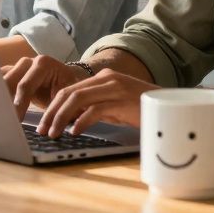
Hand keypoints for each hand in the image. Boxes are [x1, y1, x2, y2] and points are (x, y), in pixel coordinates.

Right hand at [2, 54, 89, 120]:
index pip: (25, 85)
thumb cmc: (68, 88)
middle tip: (1, 119)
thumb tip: (58, 125)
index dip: (18, 104)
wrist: (66, 78)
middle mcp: (27, 62)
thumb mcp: (68, 96)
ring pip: (0, 80)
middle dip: (4, 101)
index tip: (15, 120)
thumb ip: (61, 108)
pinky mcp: (10, 74)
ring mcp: (17, 67)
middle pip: (8, 81)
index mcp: (43, 64)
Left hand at [34, 68, 154, 137]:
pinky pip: (95, 109)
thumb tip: (70, 121)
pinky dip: (81, 121)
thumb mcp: (114, 106)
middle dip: (51, 113)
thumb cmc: (141, 109)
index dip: (53, 107)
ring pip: (77, 100)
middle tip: (43, 131)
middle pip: (68, 93)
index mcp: (102, 78)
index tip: (44, 123)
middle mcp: (106, 79)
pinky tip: (75, 132)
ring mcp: (114, 88)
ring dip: (61, 118)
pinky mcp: (121, 100)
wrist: (170, 105)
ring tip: (54, 133)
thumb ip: (94, 108)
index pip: (68, 89)